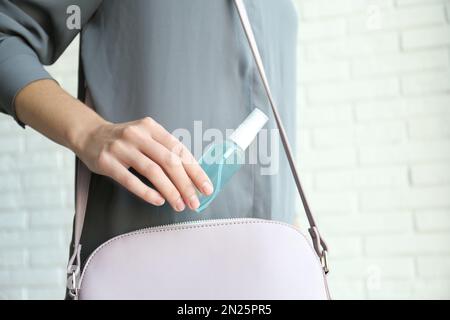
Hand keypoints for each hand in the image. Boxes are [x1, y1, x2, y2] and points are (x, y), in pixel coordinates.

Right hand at [74, 117, 212, 211]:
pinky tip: (158, 200)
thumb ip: (165, 151)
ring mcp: (122, 148)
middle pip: (169, 161)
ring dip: (170, 191)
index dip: (195, 171)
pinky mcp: (107, 162)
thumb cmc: (125, 141)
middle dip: (186, 184)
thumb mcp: (146, 137)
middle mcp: (138, 135)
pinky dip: (147, 192)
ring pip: (153, 171)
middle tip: (195, 202)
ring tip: (179, 205)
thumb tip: (191, 177)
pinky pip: (130, 180)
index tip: (206, 188)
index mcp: (152, 128)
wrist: (89, 135)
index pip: (179, 150)